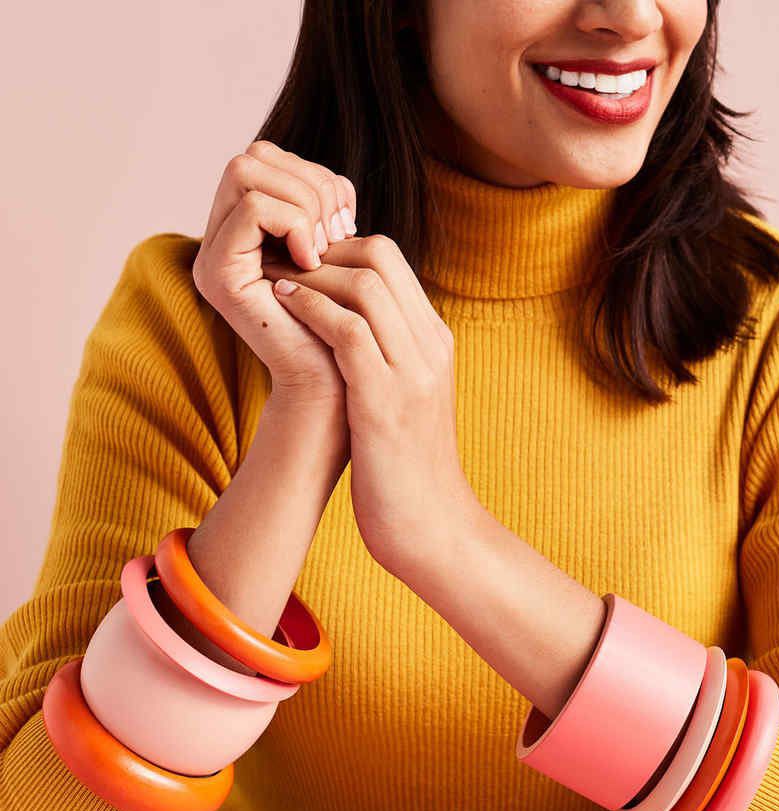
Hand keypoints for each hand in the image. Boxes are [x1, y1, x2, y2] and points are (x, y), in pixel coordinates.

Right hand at [192, 139, 357, 407]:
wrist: (332, 386)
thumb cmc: (341, 327)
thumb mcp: (338, 260)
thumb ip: (326, 218)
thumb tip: (338, 185)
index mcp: (247, 234)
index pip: (268, 158)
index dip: (315, 176)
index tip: (345, 221)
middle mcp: (220, 240)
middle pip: (252, 155)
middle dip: (310, 182)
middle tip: (337, 231)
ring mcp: (212, 256)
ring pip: (247, 170)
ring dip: (303, 200)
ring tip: (324, 248)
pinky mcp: (218, 274)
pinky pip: (253, 208)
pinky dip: (293, 221)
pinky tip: (312, 259)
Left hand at [262, 235, 479, 578]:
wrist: (431, 527)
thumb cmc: (405, 468)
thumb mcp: (402, 400)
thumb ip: (384, 357)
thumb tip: (342, 326)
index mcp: (435, 342)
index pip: (391, 260)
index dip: (340, 248)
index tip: (301, 262)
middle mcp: (430, 347)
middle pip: (379, 257)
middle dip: (323, 249)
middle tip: (281, 261)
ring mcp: (412, 371)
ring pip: (363, 284)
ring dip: (310, 275)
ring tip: (275, 280)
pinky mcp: (385, 400)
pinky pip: (345, 329)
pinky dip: (309, 309)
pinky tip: (281, 308)